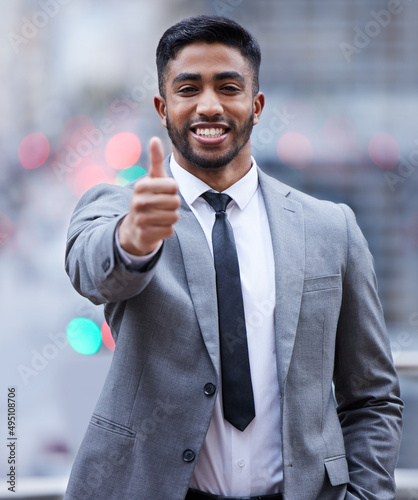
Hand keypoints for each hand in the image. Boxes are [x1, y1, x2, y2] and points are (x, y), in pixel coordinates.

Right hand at [118, 137, 179, 255]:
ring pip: (174, 217)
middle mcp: (138, 202)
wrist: (134, 228)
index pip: (173, 186)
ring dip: (171, 218)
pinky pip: (170, 231)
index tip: (163, 193)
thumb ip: (155, 160)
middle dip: (173, 205)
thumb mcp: (151, 180)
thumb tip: (155, 138)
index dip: (173, 191)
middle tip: (162, 206)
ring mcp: (140, 219)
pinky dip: (167, 230)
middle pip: (175, 202)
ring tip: (159, 216)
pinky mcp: (145, 235)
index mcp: (141, 186)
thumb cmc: (148, 199)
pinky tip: (157, 227)